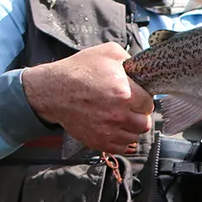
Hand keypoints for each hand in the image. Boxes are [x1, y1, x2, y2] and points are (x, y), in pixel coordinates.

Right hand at [20, 43, 152, 153]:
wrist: (52, 90)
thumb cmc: (78, 70)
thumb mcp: (108, 53)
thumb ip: (131, 60)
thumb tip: (143, 69)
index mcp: (124, 92)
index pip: (149, 104)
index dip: (143, 99)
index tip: (137, 97)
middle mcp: (118, 114)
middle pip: (145, 123)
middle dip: (140, 115)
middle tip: (131, 108)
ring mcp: (107, 130)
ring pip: (134, 137)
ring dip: (131, 128)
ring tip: (121, 117)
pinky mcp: (98, 141)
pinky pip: (121, 147)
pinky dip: (120, 140)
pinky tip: (114, 128)